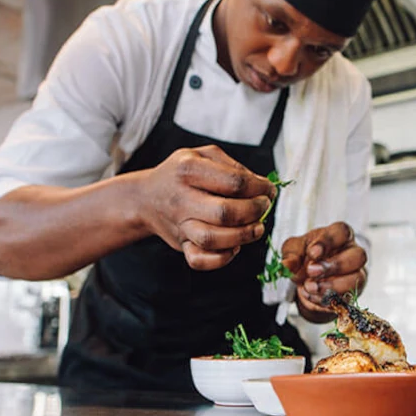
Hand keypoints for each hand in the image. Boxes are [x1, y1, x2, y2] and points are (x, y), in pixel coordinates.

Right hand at [135, 145, 274, 269]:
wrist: (146, 198)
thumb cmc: (180, 175)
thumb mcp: (203, 155)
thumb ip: (233, 166)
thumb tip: (260, 184)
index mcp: (189, 170)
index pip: (234, 182)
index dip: (260, 188)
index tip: (269, 190)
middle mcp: (182, 198)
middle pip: (225, 212)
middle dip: (254, 211)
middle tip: (264, 207)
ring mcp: (180, 225)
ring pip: (212, 239)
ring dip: (243, 236)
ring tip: (256, 228)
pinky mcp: (181, 245)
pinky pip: (199, 260)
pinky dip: (222, 258)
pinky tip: (234, 246)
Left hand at [280, 222, 367, 319]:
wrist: (307, 279)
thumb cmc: (305, 256)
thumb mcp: (294, 250)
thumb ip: (291, 255)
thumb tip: (286, 266)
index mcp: (339, 235)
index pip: (342, 232)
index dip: (328, 242)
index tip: (312, 253)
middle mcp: (352, 252)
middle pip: (358, 255)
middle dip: (334, 266)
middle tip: (311, 272)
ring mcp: (356, 273)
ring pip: (357, 279)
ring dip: (332, 286)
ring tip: (310, 287)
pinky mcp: (353, 293)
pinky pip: (347, 298)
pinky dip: (328, 300)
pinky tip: (312, 296)